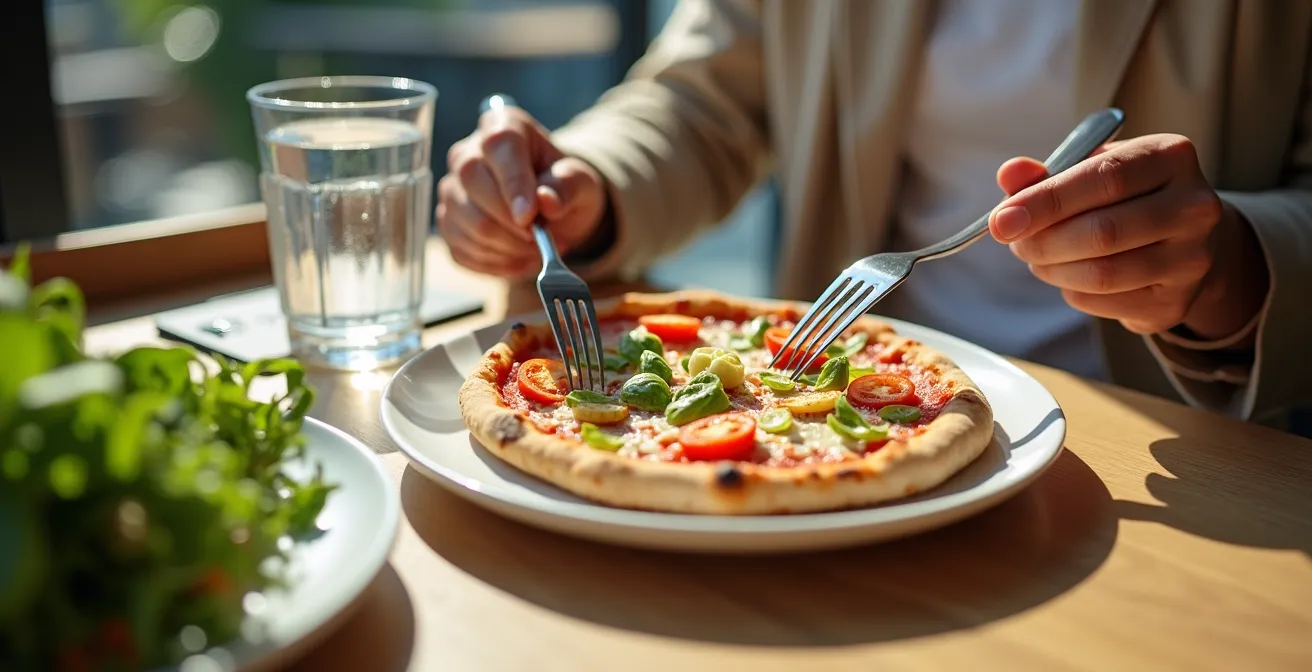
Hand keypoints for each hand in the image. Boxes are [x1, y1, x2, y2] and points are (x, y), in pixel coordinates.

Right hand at [437, 105, 607, 276]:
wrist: (550, 209)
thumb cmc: (563, 186)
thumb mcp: (580, 182)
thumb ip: (568, 186)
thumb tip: (546, 200)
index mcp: (504, 126)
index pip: (499, 146)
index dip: (513, 183)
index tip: (530, 217)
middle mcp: (468, 152)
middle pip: (473, 183)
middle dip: (511, 223)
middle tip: (541, 237)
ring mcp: (452, 188)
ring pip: (468, 223)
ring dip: (508, 248)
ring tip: (535, 249)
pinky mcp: (447, 223)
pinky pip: (462, 250)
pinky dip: (495, 263)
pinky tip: (518, 258)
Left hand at [989, 134, 1268, 339]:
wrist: (1179, 239)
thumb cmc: (1124, 197)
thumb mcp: (1089, 171)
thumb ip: (1048, 172)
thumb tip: (1010, 175)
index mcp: (1170, 157)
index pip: (1105, 178)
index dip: (1047, 202)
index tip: (1002, 220)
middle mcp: (1194, 207)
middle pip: (1104, 232)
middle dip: (1044, 241)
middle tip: (1015, 243)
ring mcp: (1193, 258)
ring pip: (1103, 274)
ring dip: (1053, 270)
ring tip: (1038, 258)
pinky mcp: (1177, 301)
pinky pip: (1104, 302)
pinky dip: (1072, 291)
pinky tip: (1070, 276)